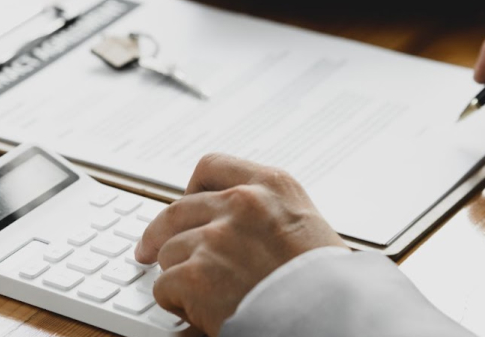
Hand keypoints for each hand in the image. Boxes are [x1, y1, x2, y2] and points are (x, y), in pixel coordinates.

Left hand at [133, 154, 345, 335]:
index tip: (184, 203)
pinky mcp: (198, 276)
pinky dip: (175, 303)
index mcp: (272, 186)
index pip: (211, 167)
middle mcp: (241, 204)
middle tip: (148, 248)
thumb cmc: (331, 285)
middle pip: (176, 211)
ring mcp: (216, 238)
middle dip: (159, 233)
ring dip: (178, 274)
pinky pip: (165, 287)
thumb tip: (230, 224)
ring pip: (169, 251)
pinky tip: (196, 312)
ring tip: (199, 295)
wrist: (335, 318)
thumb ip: (267, 215)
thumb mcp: (307, 226)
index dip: (191, 189)